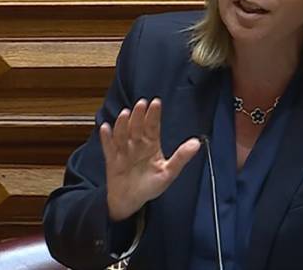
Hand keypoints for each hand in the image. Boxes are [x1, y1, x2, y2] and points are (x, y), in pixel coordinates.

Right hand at [100, 98, 200, 221]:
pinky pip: (109, 147)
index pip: (153, 126)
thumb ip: (181, 157)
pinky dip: (107, 138)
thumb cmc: (150, 185)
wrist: (131, 200)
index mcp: (151, 144)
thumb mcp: (168, 172)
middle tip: (141, 104)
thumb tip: (196, 143)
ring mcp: (124, 150)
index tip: (156, 102)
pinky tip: (106, 128)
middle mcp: (137, 144)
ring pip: (123, 134)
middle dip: (139, 115)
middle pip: (137, 127)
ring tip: (125, 114)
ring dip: (123, 124)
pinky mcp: (112, 159)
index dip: (154, 114)